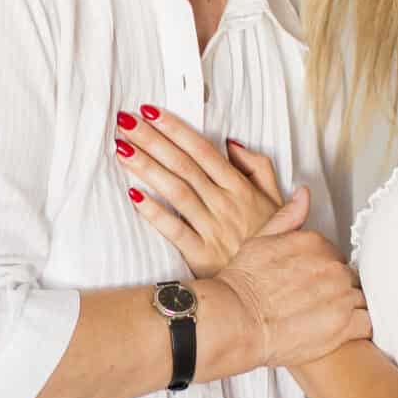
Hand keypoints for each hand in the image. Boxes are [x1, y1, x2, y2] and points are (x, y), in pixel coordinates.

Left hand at [116, 105, 293, 276]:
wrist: (272, 285)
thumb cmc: (269, 238)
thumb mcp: (275, 197)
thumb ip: (258, 166)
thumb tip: (232, 144)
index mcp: (239, 186)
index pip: (202, 149)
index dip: (175, 129)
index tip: (151, 112)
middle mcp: (224, 202)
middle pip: (183, 164)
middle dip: (152, 140)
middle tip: (125, 122)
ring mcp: (211, 227)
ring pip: (175, 190)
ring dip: (147, 168)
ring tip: (122, 149)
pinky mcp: (200, 254)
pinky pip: (174, 229)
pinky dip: (154, 212)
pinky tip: (133, 195)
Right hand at [204, 195, 370, 368]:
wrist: (236, 320)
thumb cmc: (242, 285)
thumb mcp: (260, 240)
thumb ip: (288, 217)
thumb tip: (304, 195)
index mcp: (317, 244)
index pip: (336, 257)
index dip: (325, 274)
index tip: (311, 286)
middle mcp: (333, 267)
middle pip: (350, 278)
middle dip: (337, 291)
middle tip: (315, 306)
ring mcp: (342, 296)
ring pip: (360, 300)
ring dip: (348, 309)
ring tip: (325, 320)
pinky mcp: (346, 325)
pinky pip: (367, 324)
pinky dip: (357, 329)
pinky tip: (340, 332)